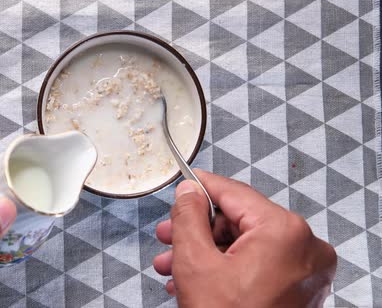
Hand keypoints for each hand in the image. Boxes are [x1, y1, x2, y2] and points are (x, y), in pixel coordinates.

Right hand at [154, 170, 335, 307]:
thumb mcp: (195, 262)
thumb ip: (189, 217)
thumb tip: (189, 192)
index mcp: (284, 232)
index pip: (234, 193)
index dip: (201, 188)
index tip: (185, 185)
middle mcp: (305, 248)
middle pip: (239, 222)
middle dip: (198, 231)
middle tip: (169, 234)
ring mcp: (306, 271)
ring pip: (246, 246)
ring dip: (206, 253)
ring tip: (174, 264)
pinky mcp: (301, 290)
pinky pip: (259, 265)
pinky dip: (227, 269)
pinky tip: (196, 279)